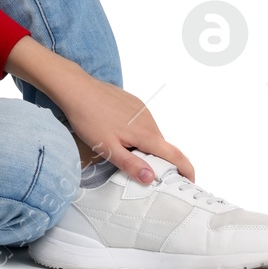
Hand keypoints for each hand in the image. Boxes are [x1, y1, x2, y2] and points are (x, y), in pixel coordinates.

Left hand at [56, 76, 194, 184]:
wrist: (76, 88)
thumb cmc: (88, 118)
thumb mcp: (106, 147)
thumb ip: (130, 164)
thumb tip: (151, 178)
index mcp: (146, 134)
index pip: (175, 155)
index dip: (186, 170)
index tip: (191, 181)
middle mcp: (148, 120)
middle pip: (162, 146)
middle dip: (159, 160)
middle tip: (145, 172)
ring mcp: (141, 109)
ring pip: (151, 134)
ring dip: (146, 145)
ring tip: (125, 152)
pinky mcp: (132, 102)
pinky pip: (142, 122)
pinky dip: (138, 132)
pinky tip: (118, 133)